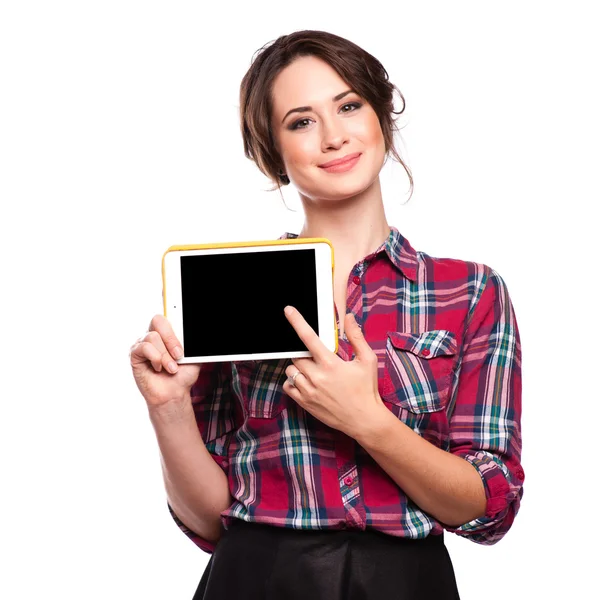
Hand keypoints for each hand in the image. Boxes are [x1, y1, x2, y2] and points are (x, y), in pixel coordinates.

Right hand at [129, 314, 200, 408]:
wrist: (174, 393)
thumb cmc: (183, 374)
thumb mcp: (195, 356)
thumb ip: (193, 343)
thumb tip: (199, 334)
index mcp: (168, 332)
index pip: (168, 315)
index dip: (172, 310)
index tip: (178, 318)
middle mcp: (154, 335)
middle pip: (158, 320)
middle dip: (171, 338)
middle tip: (180, 354)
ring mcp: (143, 344)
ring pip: (153, 337)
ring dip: (165, 355)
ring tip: (171, 367)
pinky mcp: (135, 355)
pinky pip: (144, 348)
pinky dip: (155, 358)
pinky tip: (158, 368)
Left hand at [282, 306, 385, 438]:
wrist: (364, 419)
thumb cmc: (366, 389)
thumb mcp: (367, 360)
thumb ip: (356, 337)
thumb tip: (349, 317)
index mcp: (330, 364)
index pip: (308, 337)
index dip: (297, 321)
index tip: (289, 311)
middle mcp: (316, 377)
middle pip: (297, 355)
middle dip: (303, 352)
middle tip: (315, 356)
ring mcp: (308, 391)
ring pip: (290, 370)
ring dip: (298, 366)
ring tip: (313, 370)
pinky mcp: (304, 403)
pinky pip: (288, 386)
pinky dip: (293, 381)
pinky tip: (306, 381)